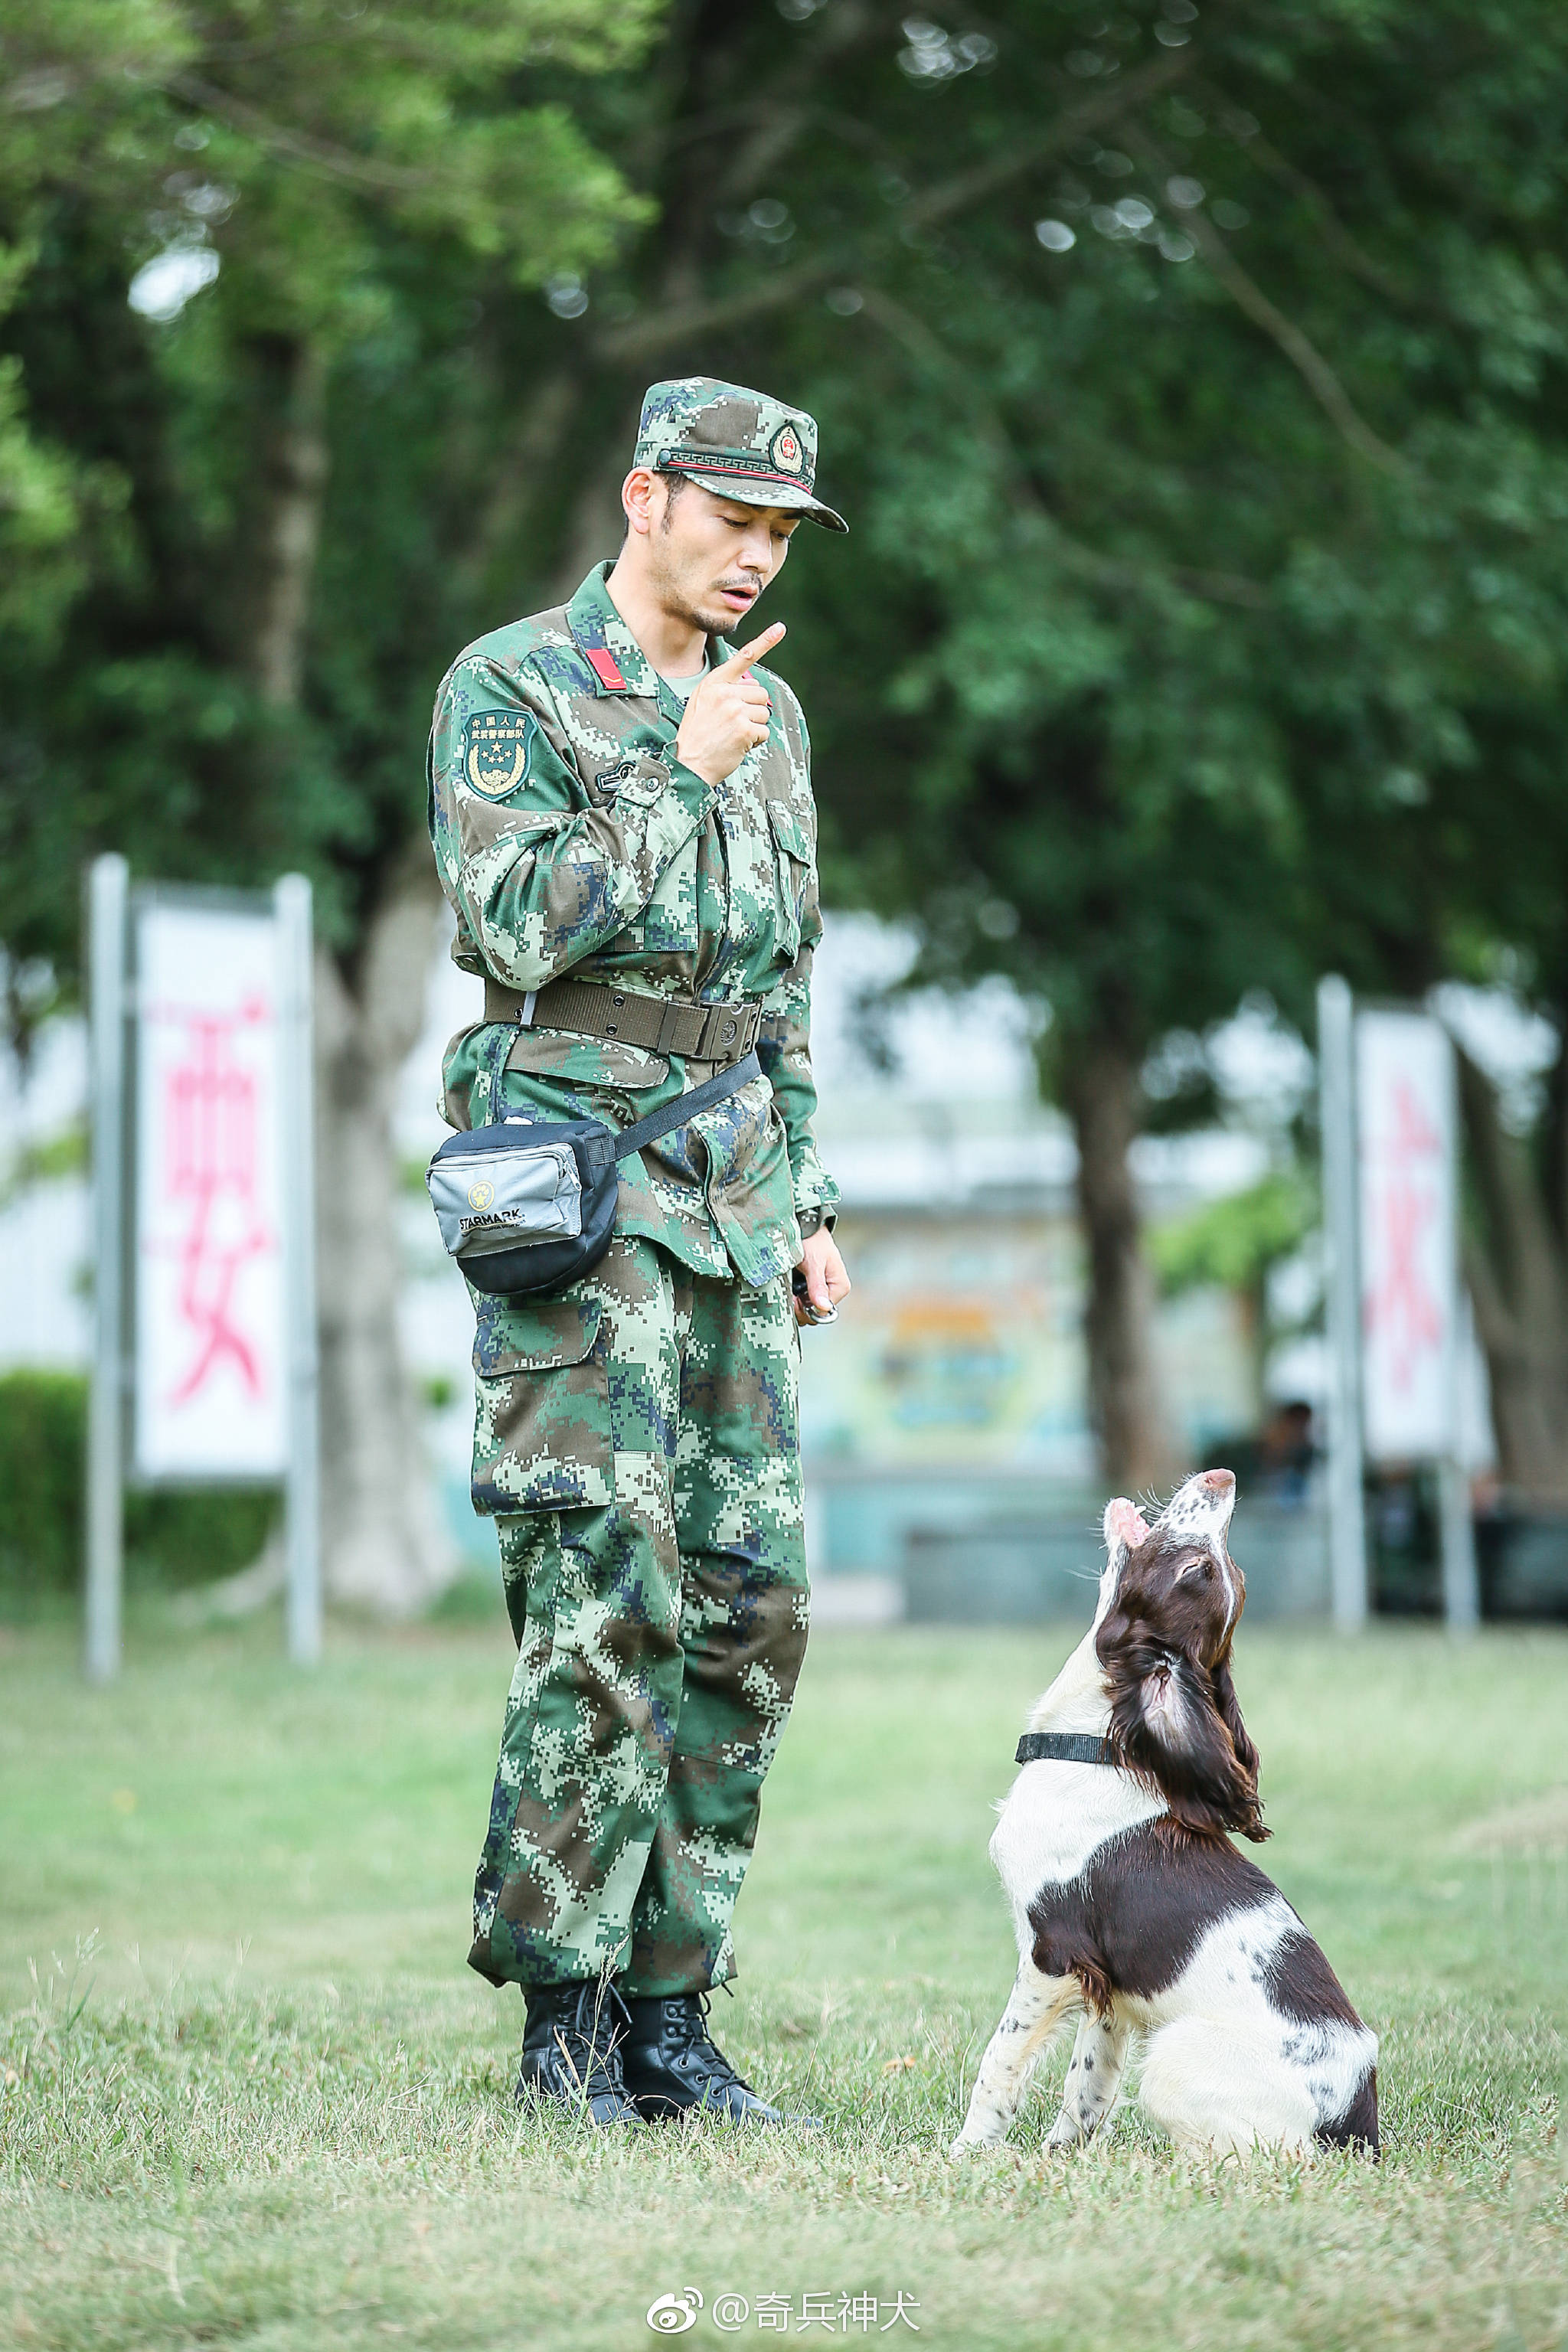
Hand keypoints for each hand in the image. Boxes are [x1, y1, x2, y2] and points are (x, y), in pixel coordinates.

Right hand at [675, 623, 784, 784]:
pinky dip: (755, 741)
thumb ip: (725, 690)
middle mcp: (724, 692)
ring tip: (732, 735)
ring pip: (764, 712)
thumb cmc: (697, 735)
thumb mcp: (703, 703)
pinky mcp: (744, 728)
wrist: (688, 763)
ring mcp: (734, 709)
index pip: (743, 658)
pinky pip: (764, 732)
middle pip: (761, 693)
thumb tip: (753, 687)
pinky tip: (737, 745)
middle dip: (754, 710)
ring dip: (754, 727)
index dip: (765, 642)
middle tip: (733, 724)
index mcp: (713, 682)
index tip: (781, 628)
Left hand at [795, 1225, 849, 1324]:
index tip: (794, 1299)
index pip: (824, 1312)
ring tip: (787, 1288)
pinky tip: (787, 1286)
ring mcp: (821, 1290)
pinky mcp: (811, 1287)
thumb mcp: (814, 1263)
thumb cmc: (812, 1240)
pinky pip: (801, 1300)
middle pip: (815, 1313)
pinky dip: (792, 1296)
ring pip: (807, 1308)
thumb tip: (824, 1307)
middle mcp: (833, 1291)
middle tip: (788, 1293)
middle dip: (799, 1306)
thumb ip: (817, 1286)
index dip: (807, 1309)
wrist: (804, 1226)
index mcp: (840, 1286)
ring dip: (794, 1302)